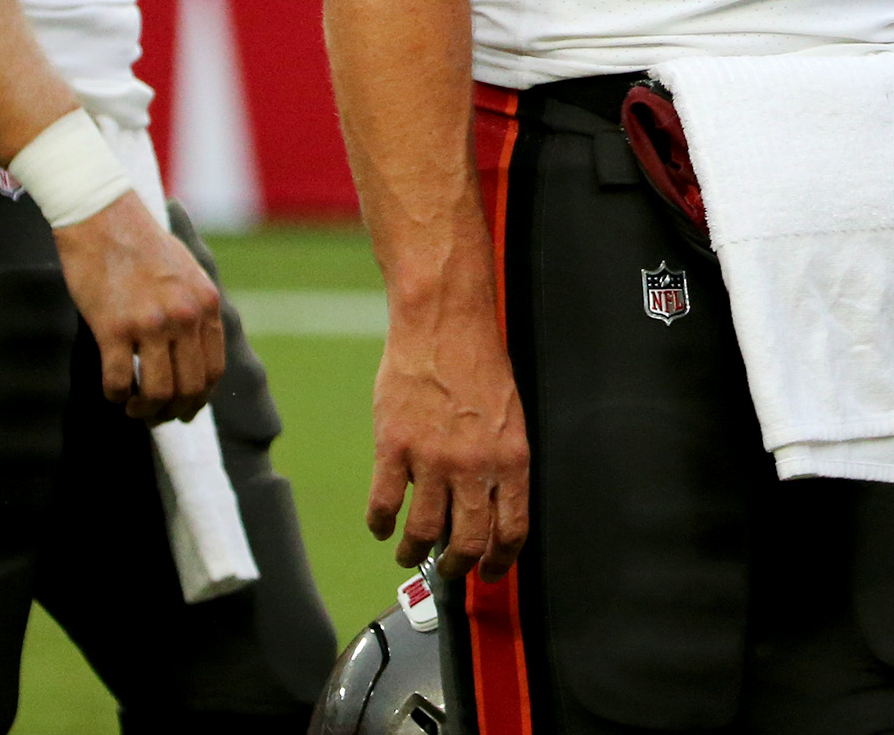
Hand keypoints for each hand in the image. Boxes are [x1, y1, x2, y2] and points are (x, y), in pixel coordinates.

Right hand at [50, 190, 224, 423]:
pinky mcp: (112, 328)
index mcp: (205, 304)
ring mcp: (149, 323)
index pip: (213, 370)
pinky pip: (118, 382)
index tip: (184, 407)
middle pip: (188, 388)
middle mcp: (183, 317)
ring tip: (134, 407)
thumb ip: (196, 308)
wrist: (102, 216)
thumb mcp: (188, 270)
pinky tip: (113, 392)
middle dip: (173, 411)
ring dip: (145, 410)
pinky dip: (116, 396)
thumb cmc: (141, 243)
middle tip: (156, 417)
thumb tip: (197, 349)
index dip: (199, 398)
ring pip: (157, 392)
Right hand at [369, 296, 528, 580]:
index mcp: (511, 459)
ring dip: (414, 552)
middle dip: (457, 567)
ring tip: (409, 555)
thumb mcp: (510, 417)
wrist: (444, 322)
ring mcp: (432, 458)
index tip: (490, 573)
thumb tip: (491, 505)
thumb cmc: (478, 362)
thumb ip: (501, 463)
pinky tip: (382, 526)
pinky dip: (381, 524)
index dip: (500, 562)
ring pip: (424, 531)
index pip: (512, 531)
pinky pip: (384, 503)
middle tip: (448, 570)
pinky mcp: (394, 446)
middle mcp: (475, 466)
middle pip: (468, 541)